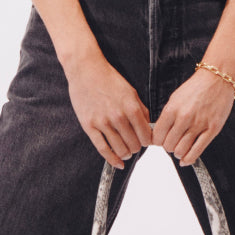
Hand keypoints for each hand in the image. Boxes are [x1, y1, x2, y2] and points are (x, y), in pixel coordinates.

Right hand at [66, 51, 151, 169]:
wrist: (86, 70)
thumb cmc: (109, 79)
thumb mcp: (131, 92)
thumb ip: (141, 110)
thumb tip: (148, 127)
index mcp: (131, 108)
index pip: (146, 135)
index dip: (148, 141)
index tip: (146, 141)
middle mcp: (118, 117)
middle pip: (134, 144)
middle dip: (137, 147)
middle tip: (135, 145)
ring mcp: (103, 123)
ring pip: (120, 149)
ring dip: (126, 153)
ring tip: (126, 152)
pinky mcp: (89, 126)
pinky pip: (103, 149)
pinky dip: (112, 159)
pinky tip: (118, 163)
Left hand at [152, 67, 234, 165]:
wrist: (217, 78)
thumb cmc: (196, 87)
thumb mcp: (175, 98)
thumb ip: (167, 116)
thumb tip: (160, 132)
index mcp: (172, 109)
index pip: (157, 136)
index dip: (157, 141)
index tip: (160, 141)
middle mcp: (184, 118)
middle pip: (168, 145)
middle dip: (168, 147)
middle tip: (172, 143)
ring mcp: (199, 124)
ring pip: (181, 150)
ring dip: (178, 152)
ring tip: (180, 148)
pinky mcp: (212, 129)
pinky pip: (197, 150)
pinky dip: (189, 159)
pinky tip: (186, 159)